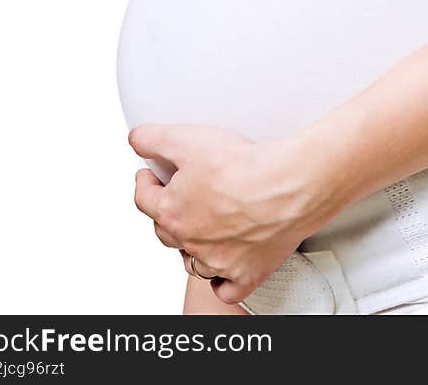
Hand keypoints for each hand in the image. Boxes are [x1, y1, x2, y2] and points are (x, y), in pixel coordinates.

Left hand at [129, 124, 333, 304]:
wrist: (290, 185)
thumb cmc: (246, 167)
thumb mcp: (188, 139)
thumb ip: (154, 138)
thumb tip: (136, 139)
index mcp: (172, 212)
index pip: (144, 199)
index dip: (145, 183)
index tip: (149, 176)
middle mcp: (191, 242)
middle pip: (166, 232)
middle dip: (167, 213)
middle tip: (178, 198)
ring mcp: (219, 261)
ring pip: (193, 262)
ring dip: (192, 248)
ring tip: (201, 231)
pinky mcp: (248, 272)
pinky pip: (227, 289)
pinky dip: (223, 281)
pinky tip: (225, 270)